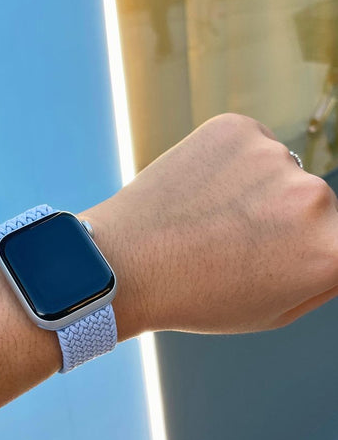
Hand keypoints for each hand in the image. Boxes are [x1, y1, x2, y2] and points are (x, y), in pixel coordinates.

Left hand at [85, 113, 337, 334]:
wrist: (124, 263)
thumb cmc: (193, 297)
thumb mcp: (272, 310)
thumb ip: (322, 275)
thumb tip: (335, 238)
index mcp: (331, 252)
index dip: (304, 247)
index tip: (274, 249)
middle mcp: (314, 198)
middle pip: (314, 202)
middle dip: (283, 219)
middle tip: (233, 239)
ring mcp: (273, 158)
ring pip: (278, 171)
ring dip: (254, 189)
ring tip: (207, 216)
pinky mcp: (237, 129)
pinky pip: (249, 146)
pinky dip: (231, 164)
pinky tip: (198, 190)